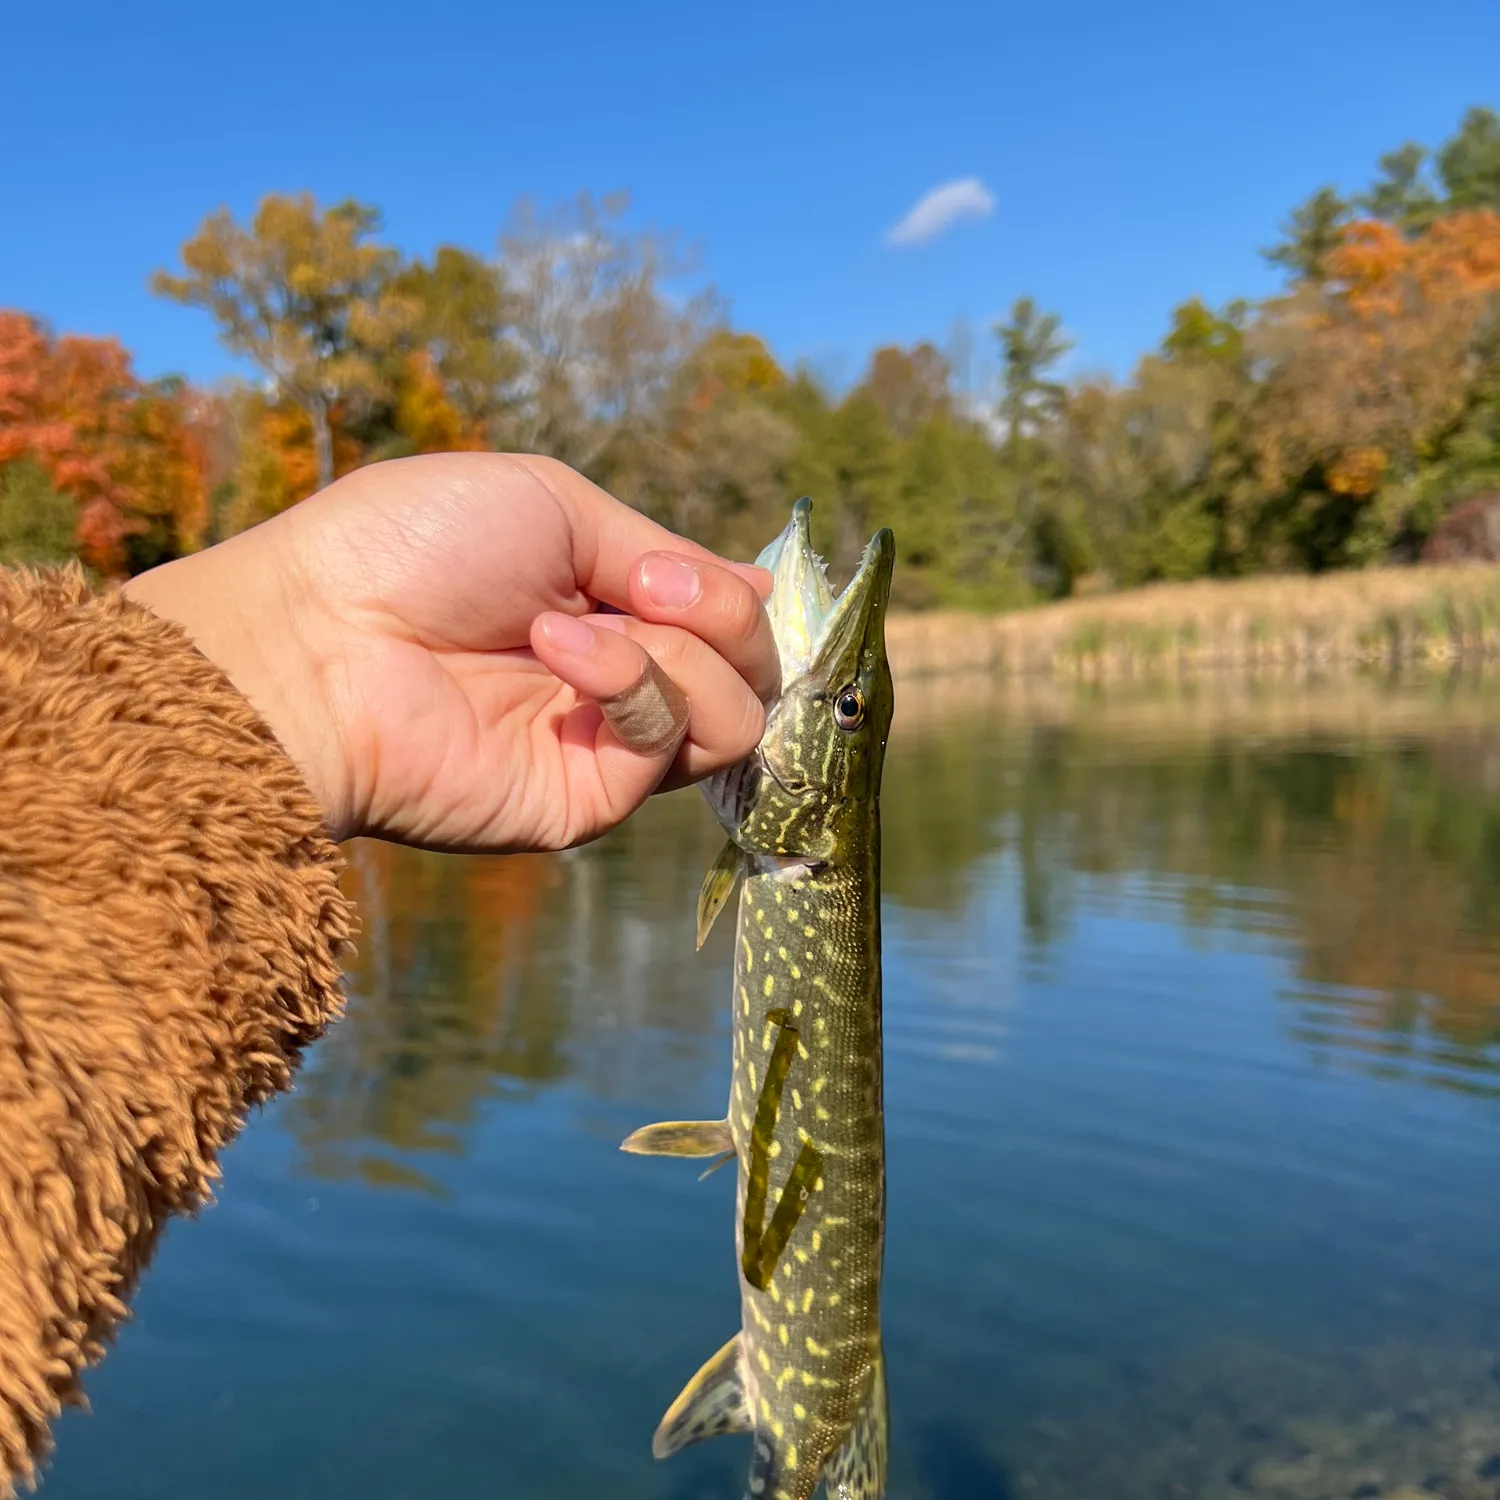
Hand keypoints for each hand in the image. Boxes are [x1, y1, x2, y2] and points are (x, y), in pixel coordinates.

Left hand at [123, 453, 778, 852]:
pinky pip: (670, 744)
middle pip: (751, 670)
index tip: (703, 575)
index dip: (740, 599)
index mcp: (611, 608)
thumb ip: (662, 550)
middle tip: (654, 590)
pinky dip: (629, 684)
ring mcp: (607, 744)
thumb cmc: (414, 548)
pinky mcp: (589, 798)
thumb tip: (763, 583)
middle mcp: (621, 681)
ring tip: (588, 623)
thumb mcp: (555, 503)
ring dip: (684, 650)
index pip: (727, 619)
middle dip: (726, 616)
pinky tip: (558, 652)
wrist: (321, 636)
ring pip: (735, 716)